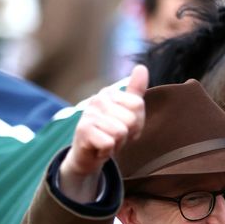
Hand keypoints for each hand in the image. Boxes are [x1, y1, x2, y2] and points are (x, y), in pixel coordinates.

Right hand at [58, 65, 148, 201]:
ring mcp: (89, 113)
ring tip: (106, 142)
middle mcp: (98, 99)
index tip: (125, 127)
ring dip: (117, 144)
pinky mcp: (82, 130)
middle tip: (114, 137)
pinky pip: (108, 143)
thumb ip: (135, 92)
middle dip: (127, 135)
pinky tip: (99, 149)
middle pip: (130, 119)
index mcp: (110, 92)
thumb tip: (141, 67)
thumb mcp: (126, 112)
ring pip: (120, 132)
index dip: (137, 123)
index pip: (138, 105)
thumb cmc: (109, 133)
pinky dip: (107, 152)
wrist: (86, 156)